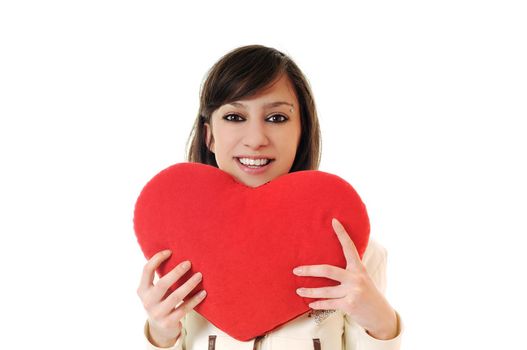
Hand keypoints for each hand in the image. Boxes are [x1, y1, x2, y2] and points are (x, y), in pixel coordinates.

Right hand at [137, 250, 206, 346]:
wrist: (160, 329)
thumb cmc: (161, 301)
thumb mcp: (155, 290)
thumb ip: (160, 276)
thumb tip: (178, 252)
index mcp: (142, 290)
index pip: (147, 270)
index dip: (157, 259)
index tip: (170, 251)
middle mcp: (148, 301)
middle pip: (163, 284)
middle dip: (176, 272)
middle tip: (189, 263)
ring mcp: (157, 313)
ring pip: (176, 296)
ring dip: (189, 284)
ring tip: (200, 275)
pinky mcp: (168, 322)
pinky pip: (184, 309)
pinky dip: (194, 300)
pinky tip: (203, 292)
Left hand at [293, 218, 397, 339]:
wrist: (381, 315)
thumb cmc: (367, 295)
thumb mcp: (362, 278)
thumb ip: (349, 271)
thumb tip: (329, 264)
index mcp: (358, 268)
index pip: (349, 247)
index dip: (342, 233)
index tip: (334, 221)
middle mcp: (356, 278)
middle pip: (327, 270)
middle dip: (309, 270)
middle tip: (296, 270)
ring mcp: (353, 292)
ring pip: (325, 290)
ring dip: (309, 291)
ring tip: (299, 291)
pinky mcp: (350, 305)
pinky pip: (329, 304)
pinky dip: (318, 304)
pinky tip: (310, 304)